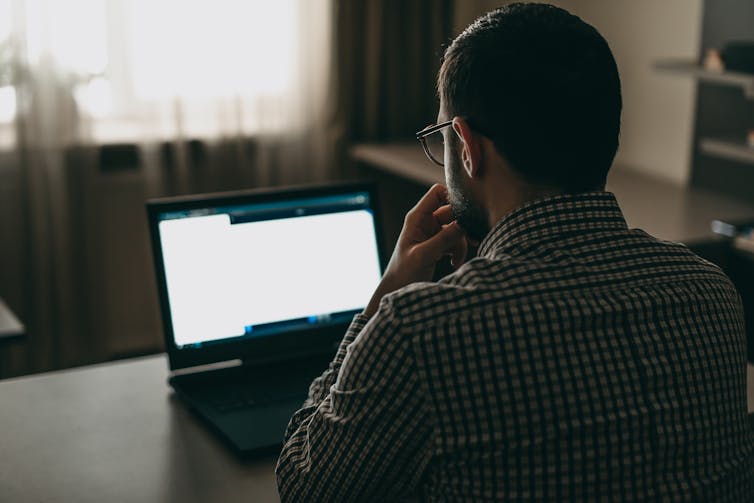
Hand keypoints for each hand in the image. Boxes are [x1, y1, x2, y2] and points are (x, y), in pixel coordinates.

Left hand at [363, 184, 467, 318]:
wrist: (397, 291)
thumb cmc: (403, 272)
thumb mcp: (424, 255)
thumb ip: (444, 238)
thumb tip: (464, 224)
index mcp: (417, 218)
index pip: (437, 193)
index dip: (452, 197)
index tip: (465, 213)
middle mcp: (425, 222)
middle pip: (452, 212)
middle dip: (462, 227)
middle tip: (470, 240)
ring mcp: (432, 234)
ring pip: (456, 229)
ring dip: (460, 244)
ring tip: (457, 260)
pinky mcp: (437, 245)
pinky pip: (454, 241)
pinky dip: (458, 252)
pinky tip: (454, 264)